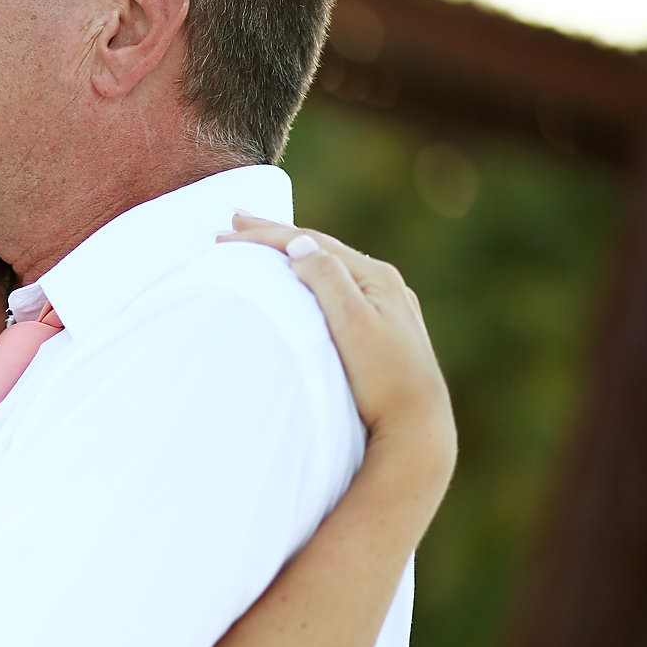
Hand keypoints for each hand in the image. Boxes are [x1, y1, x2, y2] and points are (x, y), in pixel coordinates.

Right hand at [220, 215, 456, 492]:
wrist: (417, 425)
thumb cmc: (382, 380)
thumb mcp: (352, 325)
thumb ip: (328, 280)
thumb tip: (299, 244)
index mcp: (375, 277)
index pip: (311, 243)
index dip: (266, 234)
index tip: (228, 230)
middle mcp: (385, 285)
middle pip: (321, 250)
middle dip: (276, 235)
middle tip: (236, 222)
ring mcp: (387, 307)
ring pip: (331, 268)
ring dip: (294, 255)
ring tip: (264, 247)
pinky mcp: (385, 330)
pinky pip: (340, 289)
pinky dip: (312, 278)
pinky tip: (304, 283)